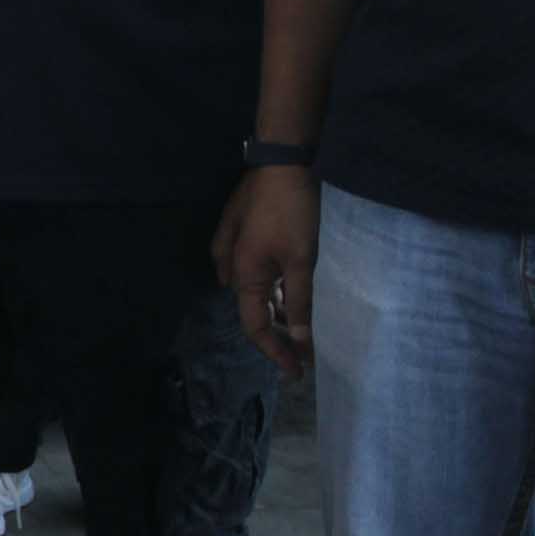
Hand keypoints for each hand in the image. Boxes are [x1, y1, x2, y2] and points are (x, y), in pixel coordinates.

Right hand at [215, 165, 320, 375]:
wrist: (280, 163)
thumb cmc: (292, 213)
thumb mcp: (302, 261)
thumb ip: (300, 303)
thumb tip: (301, 342)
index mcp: (242, 276)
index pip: (255, 327)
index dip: (276, 352)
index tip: (298, 371)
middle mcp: (230, 267)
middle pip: (252, 312)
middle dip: (277, 335)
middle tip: (304, 352)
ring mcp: (231, 249)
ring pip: (252, 293)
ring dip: (275, 312)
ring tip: (299, 327)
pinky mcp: (239, 235)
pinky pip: (251, 274)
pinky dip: (270, 291)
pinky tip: (286, 294)